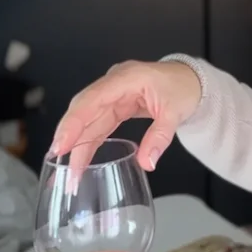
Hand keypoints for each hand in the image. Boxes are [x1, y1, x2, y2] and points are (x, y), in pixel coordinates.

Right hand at [51, 60, 201, 175]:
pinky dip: (89, 142)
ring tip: (68, 172)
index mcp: (126, 78)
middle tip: (57, 165)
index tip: (60, 146)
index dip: (73, 123)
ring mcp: (113, 94)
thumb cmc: (185, 88)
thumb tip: (147, 162)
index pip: (92, 100)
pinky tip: (80, 160)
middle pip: (83, 110)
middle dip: (68, 138)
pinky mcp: (116, 105)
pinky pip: (98, 124)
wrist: (194, 80)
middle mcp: (114, 84)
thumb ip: (160, 136)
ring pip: (88, 121)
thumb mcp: (176, 112)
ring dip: (77, 145)